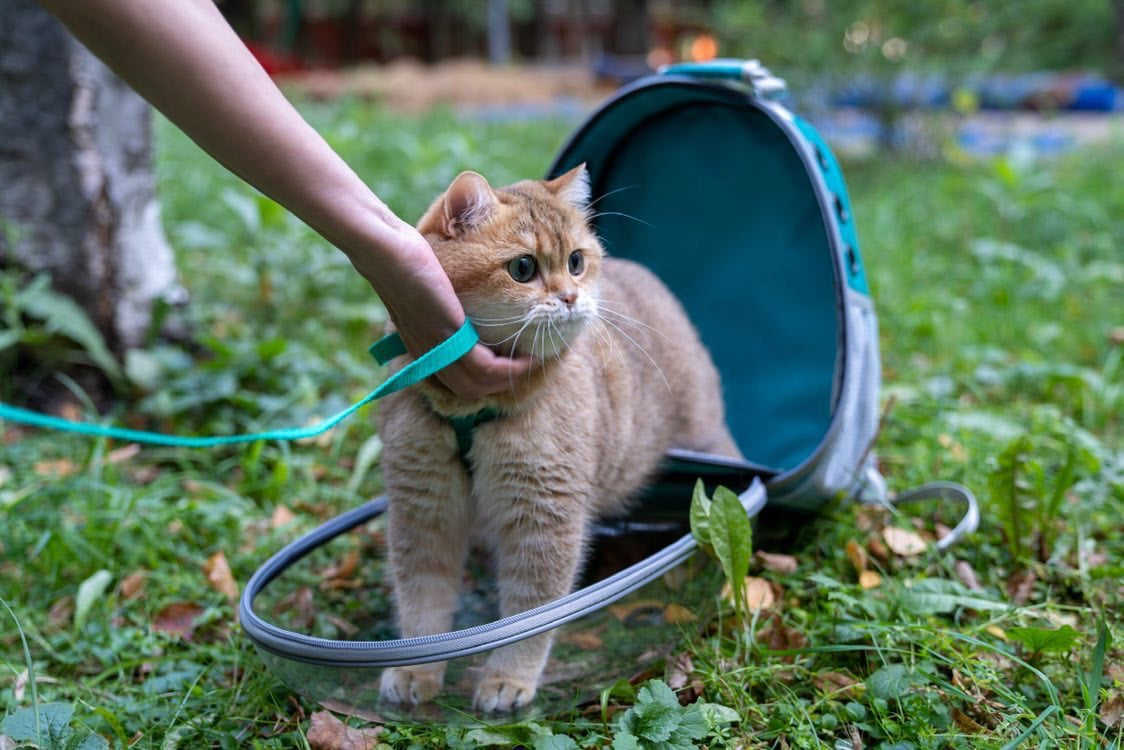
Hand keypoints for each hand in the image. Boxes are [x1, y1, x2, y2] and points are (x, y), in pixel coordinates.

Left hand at [358, 232, 533, 398]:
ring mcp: (436, 349)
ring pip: (478, 385)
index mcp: (422, 348)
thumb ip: (439, 298)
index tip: (507, 361)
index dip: (484, 379)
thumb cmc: (400, 261)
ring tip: (531, 361)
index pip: (455, 381)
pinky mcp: (447, 337)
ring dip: (510, 377)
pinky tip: (525, 355)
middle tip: (525, 363)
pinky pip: (483, 367)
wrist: (387, 254)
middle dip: (501, 382)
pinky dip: (509, 367)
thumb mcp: (423, 289)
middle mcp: (428, 356)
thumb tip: (456, 289)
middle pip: (468, 390)